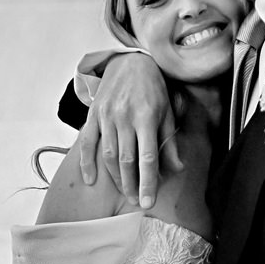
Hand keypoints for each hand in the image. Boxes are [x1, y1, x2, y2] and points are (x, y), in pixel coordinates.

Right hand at [78, 53, 181, 207]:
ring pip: (109, 155)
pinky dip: (87, 162)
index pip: (148, 157)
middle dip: (132, 185)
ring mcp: (106, 116)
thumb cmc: (153, 89)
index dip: (148, 182)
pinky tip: (91, 179)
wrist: (130, 62)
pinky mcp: (93, 114)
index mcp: (147, 117)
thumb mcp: (167, 112)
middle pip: (127, 160)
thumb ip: (169, 141)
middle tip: (137, 202)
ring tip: (124, 192)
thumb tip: (177, 168)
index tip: (148, 202)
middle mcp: (125, 117)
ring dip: (115, 178)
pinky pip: (87, 142)